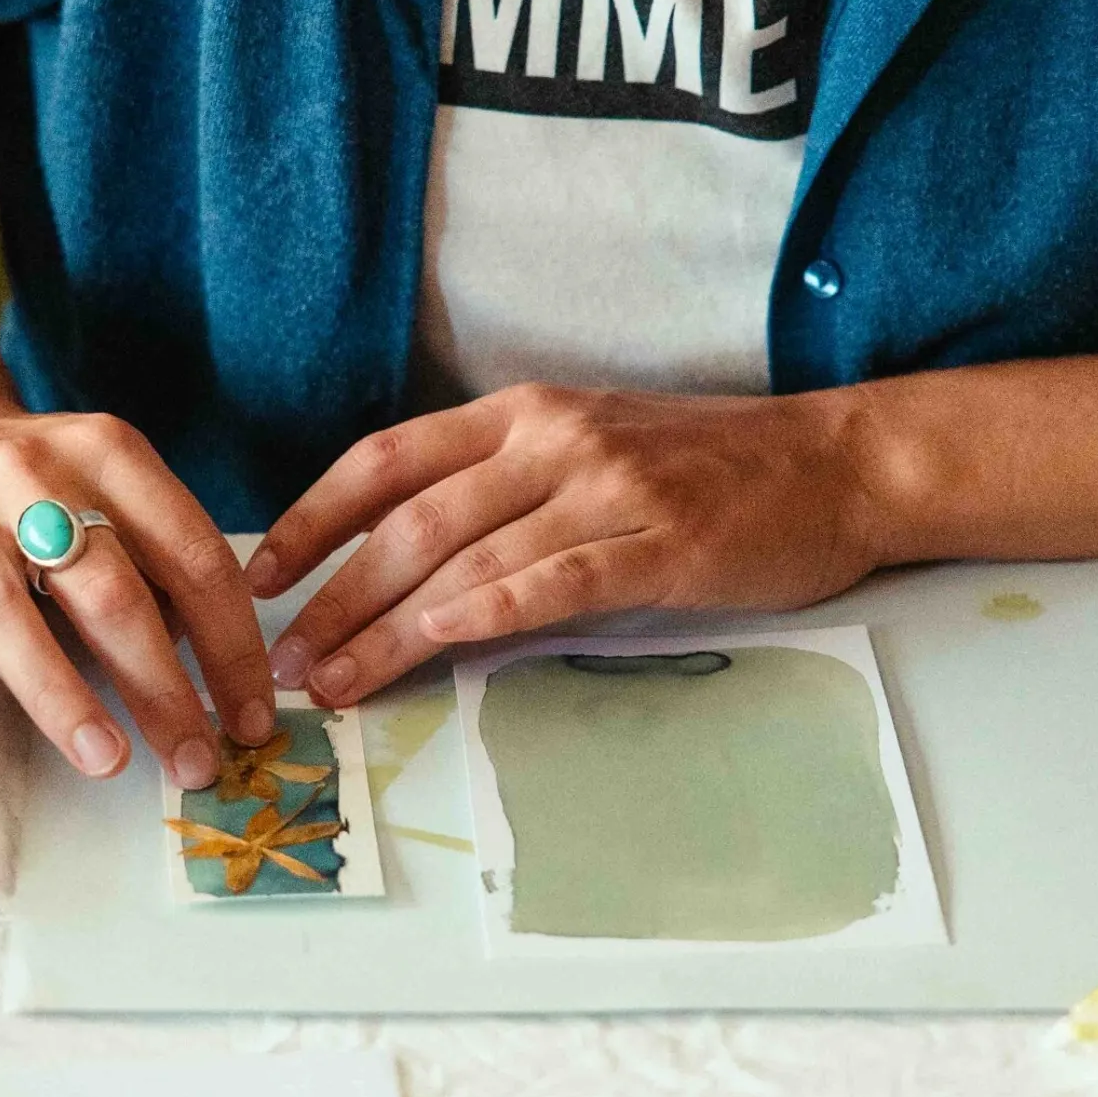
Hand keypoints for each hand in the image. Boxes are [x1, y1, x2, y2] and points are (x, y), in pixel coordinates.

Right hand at [0, 403, 274, 783]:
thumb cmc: (33, 482)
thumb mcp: (109, 484)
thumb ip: (160, 556)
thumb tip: (214, 666)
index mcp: (105, 453)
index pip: (191, 553)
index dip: (231, 643)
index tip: (252, 718)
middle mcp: (25, 474)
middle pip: (107, 589)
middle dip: (162, 686)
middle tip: (196, 762)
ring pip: (4, 606)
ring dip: (59, 692)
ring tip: (106, 760)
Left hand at [245, 382, 879, 702]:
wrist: (834, 464)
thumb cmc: (707, 467)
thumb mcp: (587, 445)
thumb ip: (501, 486)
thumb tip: (401, 559)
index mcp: (520, 411)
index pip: (386, 461)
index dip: (313, 520)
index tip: (262, 578)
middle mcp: (551, 438)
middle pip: (411, 524)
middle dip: (334, 599)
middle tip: (284, 665)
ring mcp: (607, 488)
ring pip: (466, 561)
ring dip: (388, 630)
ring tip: (337, 685)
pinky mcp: (659, 545)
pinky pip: (551, 581)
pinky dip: (484, 616)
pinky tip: (436, 649)